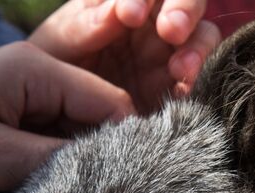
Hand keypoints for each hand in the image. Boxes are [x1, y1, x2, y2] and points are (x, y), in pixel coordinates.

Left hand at [0, 42, 133, 192]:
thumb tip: (109, 171)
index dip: (124, 144)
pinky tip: (29, 192)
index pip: (109, 103)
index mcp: (34, 69)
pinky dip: (39, 169)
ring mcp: (12, 100)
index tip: (128, 186)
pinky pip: (38, 145)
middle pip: (89, 119)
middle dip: (92, 159)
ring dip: (62, 168)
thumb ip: (61, 161)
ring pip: (64, 136)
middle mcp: (29, 78)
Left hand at [29, 0, 220, 112]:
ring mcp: (170, 55)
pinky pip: (202, 81)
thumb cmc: (51, 71)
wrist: (52, 120)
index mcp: (124, 1)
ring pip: (204, 36)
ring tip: (180, 69)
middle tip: (171, 30)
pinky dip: (198, 86)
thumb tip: (118, 12)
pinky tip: (184, 95)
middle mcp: (153, 23)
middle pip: (186, 1)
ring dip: (197, 48)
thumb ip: (82, 27)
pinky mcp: (179, 91)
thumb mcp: (55, 47)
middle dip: (183, 10)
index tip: (129, 15)